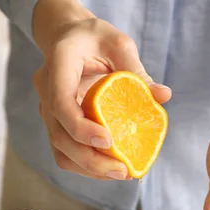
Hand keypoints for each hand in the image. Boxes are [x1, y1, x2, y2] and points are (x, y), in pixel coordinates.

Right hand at [31, 0, 171, 179]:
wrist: (67, 36)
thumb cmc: (95, 38)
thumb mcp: (119, 44)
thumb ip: (138, 70)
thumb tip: (163, 96)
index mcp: (58, 64)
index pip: (62, 103)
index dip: (82, 128)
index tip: (109, 141)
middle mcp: (46, 89)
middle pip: (59, 135)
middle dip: (90, 159)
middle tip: (122, 170)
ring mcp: (46, 108)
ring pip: (59, 148)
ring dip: (87, 167)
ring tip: (119, 173)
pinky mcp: (54, 122)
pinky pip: (63, 150)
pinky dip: (84, 164)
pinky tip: (108, 168)